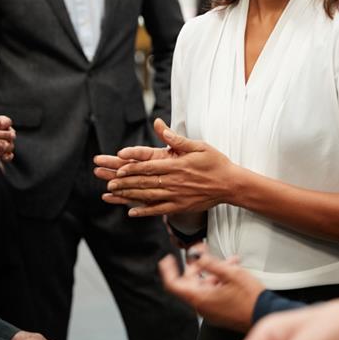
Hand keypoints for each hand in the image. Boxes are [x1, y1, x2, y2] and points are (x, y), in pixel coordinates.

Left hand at [104, 118, 241, 216]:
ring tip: (114, 193)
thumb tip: (161, 127)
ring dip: (130, 195)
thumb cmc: (215, 162)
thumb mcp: (199, 146)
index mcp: (178, 165)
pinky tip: (132, 212)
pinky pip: (159, 210)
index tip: (118, 167)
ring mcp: (177, 196)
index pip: (150, 166)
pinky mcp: (180, 206)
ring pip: (148, 196)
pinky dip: (144, 211)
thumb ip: (178, 139)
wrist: (230, 184)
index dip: (132, 167)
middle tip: (108, 182)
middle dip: (125, 182)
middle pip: (145, 181)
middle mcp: (175, 181)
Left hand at [159, 244, 263, 331]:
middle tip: (203, 251)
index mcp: (200, 298)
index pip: (174, 284)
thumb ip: (211, 263)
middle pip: (191, 282)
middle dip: (198, 265)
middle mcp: (202, 306)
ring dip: (214, 271)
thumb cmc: (250, 298)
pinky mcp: (220, 312)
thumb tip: (196, 256)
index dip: (168, 270)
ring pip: (205, 286)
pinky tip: (233, 270)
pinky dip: (220, 280)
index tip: (167, 259)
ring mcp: (211, 310)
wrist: (264, 314)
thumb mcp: (231, 273)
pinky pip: (214, 292)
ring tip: (229, 260)